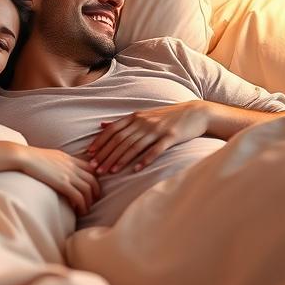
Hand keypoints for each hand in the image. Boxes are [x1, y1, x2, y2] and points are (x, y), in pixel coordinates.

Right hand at [16, 147, 99, 216]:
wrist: (23, 156)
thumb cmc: (31, 158)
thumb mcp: (50, 156)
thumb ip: (59, 163)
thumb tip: (59, 171)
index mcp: (69, 158)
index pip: (90, 168)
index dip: (94, 179)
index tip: (92, 189)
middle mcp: (72, 166)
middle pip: (93, 180)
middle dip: (96, 193)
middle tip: (93, 202)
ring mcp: (68, 174)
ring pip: (88, 190)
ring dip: (89, 202)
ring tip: (85, 210)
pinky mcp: (62, 183)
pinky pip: (79, 196)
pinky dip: (81, 205)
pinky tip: (77, 211)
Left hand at [85, 103, 209, 174]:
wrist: (195, 113)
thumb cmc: (167, 116)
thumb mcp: (144, 115)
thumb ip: (123, 122)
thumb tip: (102, 125)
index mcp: (136, 116)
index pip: (113, 130)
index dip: (100, 142)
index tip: (89, 155)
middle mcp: (144, 122)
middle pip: (121, 140)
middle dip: (106, 155)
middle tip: (95, 169)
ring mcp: (157, 129)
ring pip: (135, 146)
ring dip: (121, 160)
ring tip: (110, 172)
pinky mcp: (171, 136)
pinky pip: (155, 150)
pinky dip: (144, 159)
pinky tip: (136, 169)